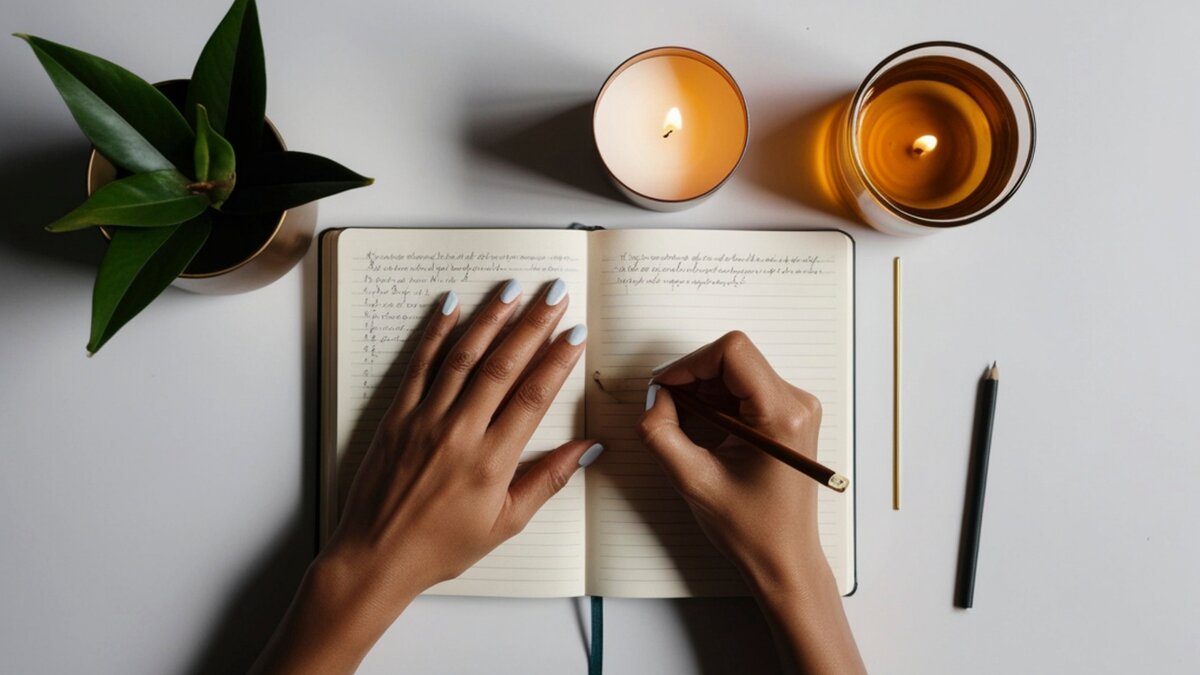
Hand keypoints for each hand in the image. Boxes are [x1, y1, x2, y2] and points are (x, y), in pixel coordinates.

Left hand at [252, 279, 598, 674]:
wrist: (377, 556)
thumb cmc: (442, 545)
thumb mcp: (506, 522)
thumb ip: (547, 480)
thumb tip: (587, 448)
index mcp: (491, 461)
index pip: (533, 397)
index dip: (558, 361)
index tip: (575, 334)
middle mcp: (459, 433)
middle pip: (503, 366)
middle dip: (533, 325)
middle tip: (554, 294)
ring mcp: (425, 420)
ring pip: (464, 357)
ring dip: (491, 319)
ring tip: (512, 290)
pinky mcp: (397, 416)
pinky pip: (420, 366)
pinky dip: (437, 333)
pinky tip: (452, 307)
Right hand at [638, 330, 825, 589]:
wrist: (784, 558)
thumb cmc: (752, 529)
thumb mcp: (693, 480)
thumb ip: (661, 433)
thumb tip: (653, 399)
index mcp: (782, 416)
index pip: (732, 353)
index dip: (689, 364)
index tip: (665, 388)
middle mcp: (797, 404)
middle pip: (733, 359)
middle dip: (692, 379)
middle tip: (667, 410)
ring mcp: (795, 408)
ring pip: (736, 371)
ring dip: (702, 391)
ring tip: (686, 426)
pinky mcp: (787, 416)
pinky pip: (744, 388)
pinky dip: (716, 401)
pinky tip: (705, 430)